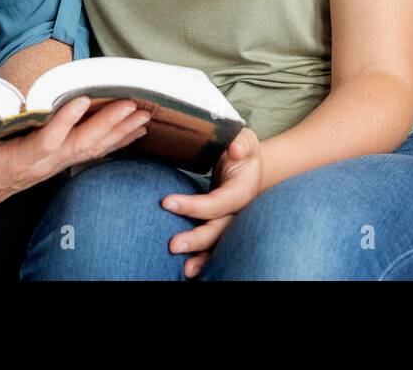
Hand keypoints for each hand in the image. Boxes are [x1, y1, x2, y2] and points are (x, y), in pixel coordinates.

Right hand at [0, 64, 150, 212]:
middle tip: (131, 104)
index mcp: (15, 162)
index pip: (43, 143)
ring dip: (120, 132)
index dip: (63, 124)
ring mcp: (54, 166)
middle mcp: (41, 166)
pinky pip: (95, 151)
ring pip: (93, 149)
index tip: (80, 102)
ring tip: (144, 113)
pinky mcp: (62, 162)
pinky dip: (118, 139)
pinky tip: (139, 127)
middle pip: (79, 147)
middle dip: (107, 126)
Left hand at [161, 128, 261, 278]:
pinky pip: (213, 247)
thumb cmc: (241, 151)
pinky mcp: (220, 227)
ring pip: (217, 244)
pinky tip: (188, 271)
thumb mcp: (244, 140)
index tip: (166, 202)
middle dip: (197, 239)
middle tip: (172, 246)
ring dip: (202, 258)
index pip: (219, 203)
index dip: (194, 206)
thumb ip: (241, 142)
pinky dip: (203, 259)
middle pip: (219, 230)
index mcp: (242, 191)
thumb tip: (234, 149)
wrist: (247, 166)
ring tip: (184, 271)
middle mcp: (238, 212)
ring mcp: (230, 222)